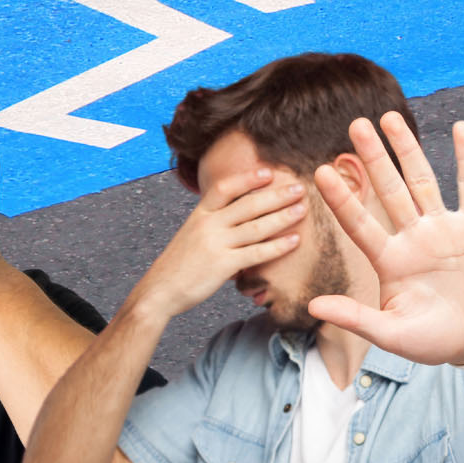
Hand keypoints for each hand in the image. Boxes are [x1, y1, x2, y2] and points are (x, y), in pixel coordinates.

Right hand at [131, 168, 305, 318]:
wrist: (160, 290)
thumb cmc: (178, 264)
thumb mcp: (191, 233)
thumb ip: (212, 221)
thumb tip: (235, 213)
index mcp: (199, 214)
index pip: (225, 188)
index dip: (248, 179)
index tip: (269, 172)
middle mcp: (208, 225)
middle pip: (248, 204)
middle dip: (276, 194)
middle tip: (299, 187)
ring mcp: (216, 244)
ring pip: (256, 227)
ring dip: (283, 217)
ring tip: (303, 209)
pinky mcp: (223, 265)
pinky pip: (257, 253)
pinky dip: (278, 246)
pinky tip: (294, 241)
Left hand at [308, 113, 463, 365]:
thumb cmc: (433, 340)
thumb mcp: (392, 333)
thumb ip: (355, 318)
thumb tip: (312, 307)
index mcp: (389, 260)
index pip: (358, 222)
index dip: (341, 198)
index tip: (319, 171)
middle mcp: (411, 237)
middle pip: (388, 189)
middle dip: (372, 157)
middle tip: (354, 124)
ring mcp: (442, 228)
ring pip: (422, 180)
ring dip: (408, 149)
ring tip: (390, 117)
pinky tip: (461, 128)